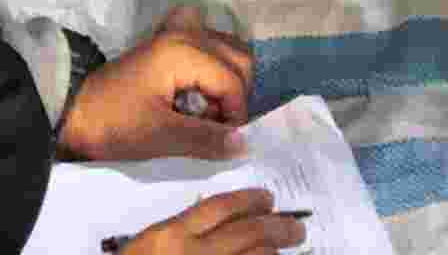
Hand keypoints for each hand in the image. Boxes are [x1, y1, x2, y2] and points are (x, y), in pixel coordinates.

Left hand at [59, 5, 256, 162]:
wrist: (71, 112)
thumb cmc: (113, 124)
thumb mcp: (159, 137)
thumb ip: (205, 138)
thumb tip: (245, 143)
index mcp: (183, 51)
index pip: (233, 80)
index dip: (235, 114)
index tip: (222, 140)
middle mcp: (185, 33)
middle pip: (238, 58)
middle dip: (235, 95)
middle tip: (214, 124)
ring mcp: (176, 32)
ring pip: (227, 49)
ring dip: (226, 81)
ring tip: (204, 111)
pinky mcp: (167, 40)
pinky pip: (207, 43)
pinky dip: (212, 64)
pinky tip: (198, 87)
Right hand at [118, 191, 307, 254]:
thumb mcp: (152, 247)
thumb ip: (183, 234)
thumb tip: (226, 223)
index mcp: (171, 236)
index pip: (220, 207)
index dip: (250, 199)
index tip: (268, 198)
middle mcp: (192, 254)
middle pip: (248, 232)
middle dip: (278, 226)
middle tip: (296, 227)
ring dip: (273, 253)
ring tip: (283, 250)